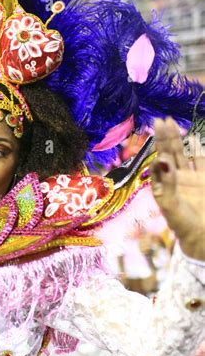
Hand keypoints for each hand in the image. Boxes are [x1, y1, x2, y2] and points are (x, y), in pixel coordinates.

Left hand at [150, 117, 204, 260]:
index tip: (155, 127)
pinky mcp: (204, 180)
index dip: (158, 143)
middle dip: (166, 136)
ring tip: (172, 123)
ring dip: (179, 140)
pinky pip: (200, 162)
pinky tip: (193, 138)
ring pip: (183, 154)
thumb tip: (161, 159)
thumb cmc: (182, 224)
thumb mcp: (171, 203)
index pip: (159, 158)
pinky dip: (197, 150)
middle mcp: (175, 179)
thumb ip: (167, 182)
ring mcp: (190, 178)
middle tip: (162, 119)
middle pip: (170, 152)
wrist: (202, 236)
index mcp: (164, 184)